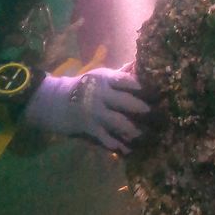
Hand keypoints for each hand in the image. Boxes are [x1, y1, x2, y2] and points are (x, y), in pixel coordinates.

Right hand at [22, 67, 149, 152]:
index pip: (129, 81)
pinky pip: (107, 138)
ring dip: (136, 131)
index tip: (161, 93)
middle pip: (128, 102)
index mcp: (106, 79)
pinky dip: (119, 145)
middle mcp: (101, 94)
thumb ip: (120, 75)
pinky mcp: (89, 128)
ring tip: (148, 136)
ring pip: (120, 122)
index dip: (145, 87)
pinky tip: (129, 149)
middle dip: (146, 110)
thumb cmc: (82, 86)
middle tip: (162, 117)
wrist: (53, 100)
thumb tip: (139, 64)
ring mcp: (95, 112)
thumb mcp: (99, 76)